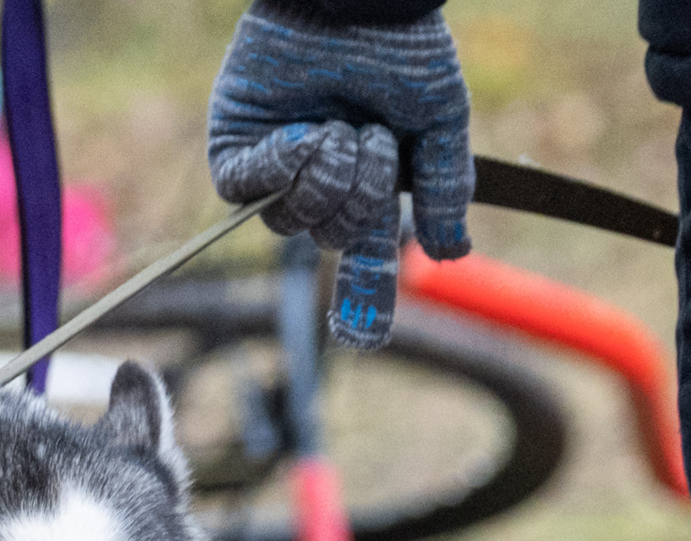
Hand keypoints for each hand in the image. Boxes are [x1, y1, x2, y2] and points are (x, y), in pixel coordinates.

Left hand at [207, 0, 472, 348]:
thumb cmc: (400, 49)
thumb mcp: (438, 119)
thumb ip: (444, 184)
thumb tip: (455, 253)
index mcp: (366, 185)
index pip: (364, 258)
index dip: (364, 301)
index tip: (365, 340)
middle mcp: (319, 185)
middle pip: (332, 236)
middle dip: (360, 194)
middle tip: (371, 139)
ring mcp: (275, 171)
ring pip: (292, 219)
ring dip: (327, 174)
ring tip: (339, 126)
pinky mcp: (235, 150)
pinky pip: (247, 190)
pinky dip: (281, 167)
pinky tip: (306, 134)